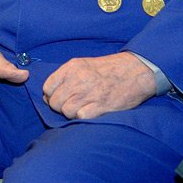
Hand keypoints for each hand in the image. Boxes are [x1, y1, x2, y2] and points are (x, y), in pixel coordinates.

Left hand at [42, 52, 156, 118]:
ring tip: (82, 108)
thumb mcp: (83, 65)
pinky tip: (90, 111)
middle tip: (72, 105)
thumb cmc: (108, 70)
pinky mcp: (102, 105)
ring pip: (66, 111)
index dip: (51, 96)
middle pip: (55, 102)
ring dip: (71, 114)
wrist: (135, 71)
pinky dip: (83, 117)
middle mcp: (79, 78)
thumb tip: (47, 95)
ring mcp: (90, 92)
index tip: (59, 98)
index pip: (47, 87)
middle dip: (60, 107)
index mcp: (72, 67)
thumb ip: (65, 77)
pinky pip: (81, 116)